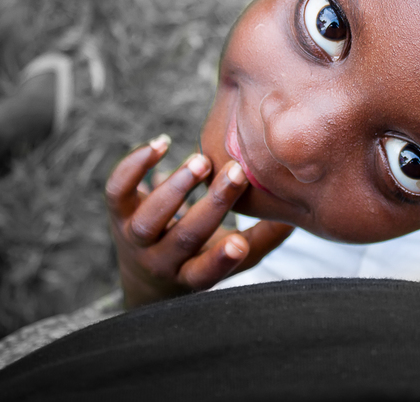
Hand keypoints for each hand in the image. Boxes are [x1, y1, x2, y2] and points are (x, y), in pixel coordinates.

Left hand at [105, 134, 293, 307]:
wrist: (144, 275)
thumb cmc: (201, 260)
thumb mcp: (232, 257)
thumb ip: (264, 238)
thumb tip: (302, 210)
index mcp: (189, 276)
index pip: (205, 274)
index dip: (220, 260)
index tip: (239, 243)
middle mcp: (159, 260)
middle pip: (183, 237)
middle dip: (211, 205)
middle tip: (237, 173)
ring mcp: (135, 237)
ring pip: (149, 217)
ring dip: (177, 187)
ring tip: (202, 160)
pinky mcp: (119, 213)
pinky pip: (117, 189)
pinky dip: (134, 165)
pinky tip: (161, 144)